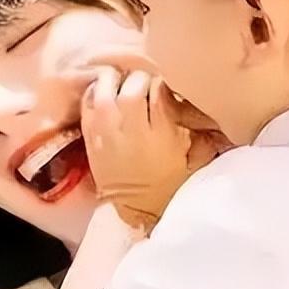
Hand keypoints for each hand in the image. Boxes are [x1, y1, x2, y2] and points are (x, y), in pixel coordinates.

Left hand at [81, 63, 213, 233]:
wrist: (137, 210)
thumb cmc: (168, 183)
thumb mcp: (192, 157)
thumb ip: (198, 128)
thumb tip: (201, 103)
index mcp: (162, 136)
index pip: (161, 93)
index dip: (162, 82)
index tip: (164, 84)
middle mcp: (133, 132)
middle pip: (132, 90)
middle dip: (139, 79)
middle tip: (143, 82)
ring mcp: (108, 135)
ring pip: (105, 93)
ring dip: (112, 81)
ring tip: (119, 78)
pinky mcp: (91, 140)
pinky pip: (87, 107)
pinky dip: (93, 93)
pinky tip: (102, 90)